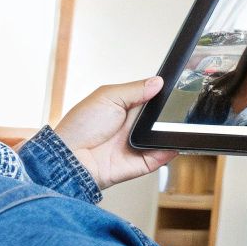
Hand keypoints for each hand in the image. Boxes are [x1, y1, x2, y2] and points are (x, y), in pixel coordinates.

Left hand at [53, 76, 177, 190]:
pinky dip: (169, 151)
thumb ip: (135, 89)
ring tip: (177, 125)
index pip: (153, 99)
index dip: (164, 95)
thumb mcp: (107, 96)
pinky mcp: (139, 163)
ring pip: (163, 138)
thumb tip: (158, 82)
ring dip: (171, 132)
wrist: (69, 157)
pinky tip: (173, 144)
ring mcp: (138, 145)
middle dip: (171, 113)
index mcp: (126, 108)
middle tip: (174, 109)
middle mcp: (134, 126)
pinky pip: (160, 158)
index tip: (175, 90)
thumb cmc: (79, 126)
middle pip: (162, 118)